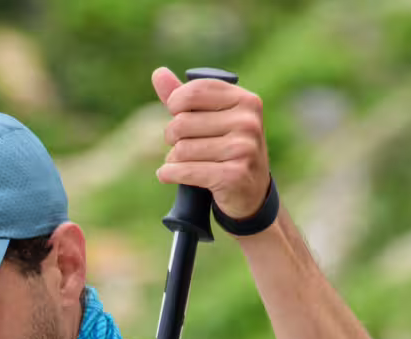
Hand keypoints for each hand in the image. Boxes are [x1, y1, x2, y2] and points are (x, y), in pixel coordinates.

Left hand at [151, 67, 271, 222]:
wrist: (251, 194)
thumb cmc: (227, 151)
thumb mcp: (212, 120)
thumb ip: (186, 98)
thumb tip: (158, 73)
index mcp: (246, 101)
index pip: (195, 91)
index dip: (175, 103)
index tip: (175, 114)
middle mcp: (248, 122)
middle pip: (183, 122)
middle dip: (172, 136)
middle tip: (179, 146)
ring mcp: (244, 149)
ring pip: (182, 149)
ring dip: (173, 158)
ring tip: (181, 163)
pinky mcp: (235, 175)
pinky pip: (187, 170)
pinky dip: (170, 174)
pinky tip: (166, 175)